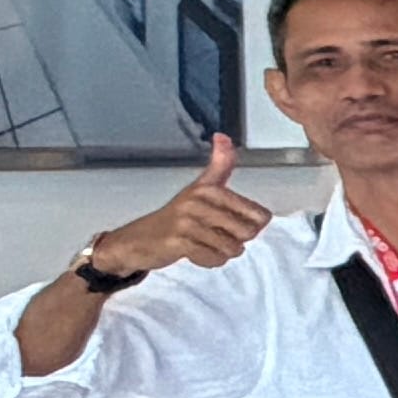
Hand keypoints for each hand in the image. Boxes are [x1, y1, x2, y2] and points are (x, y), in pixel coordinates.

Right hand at [90, 134, 272, 280]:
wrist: (137, 239)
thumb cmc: (177, 215)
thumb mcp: (200, 186)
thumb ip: (220, 165)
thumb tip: (223, 136)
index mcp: (210, 188)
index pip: (259, 215)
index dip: (251, 225)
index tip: (230, 222)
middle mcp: (199, 202)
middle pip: (248, 233)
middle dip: (236, 241)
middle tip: (214, 235)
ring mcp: (187, 222)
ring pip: (232, 248)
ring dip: (221, 252)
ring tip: (203, 243)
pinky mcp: (178, 242)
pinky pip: (214, 259)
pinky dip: (209, 261)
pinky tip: (194, 252)